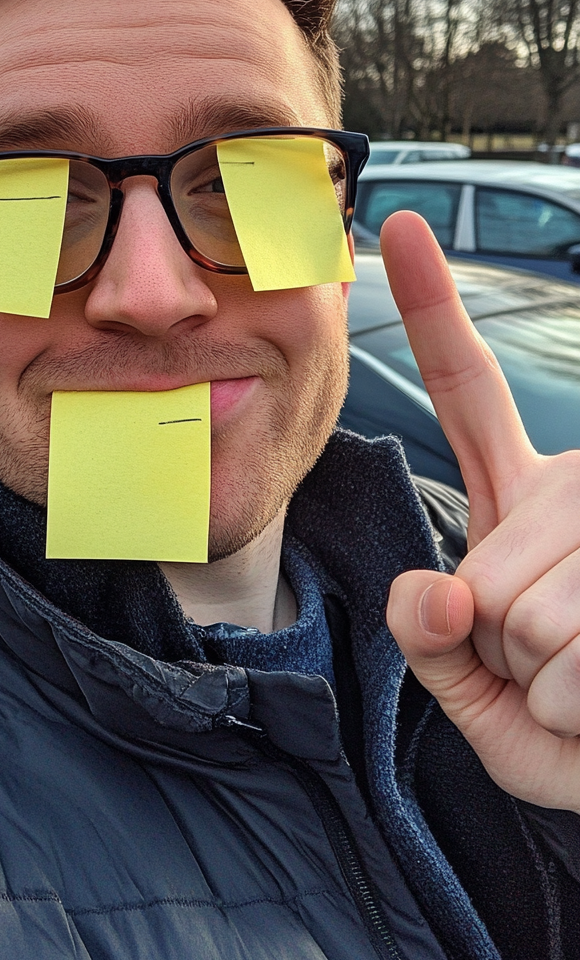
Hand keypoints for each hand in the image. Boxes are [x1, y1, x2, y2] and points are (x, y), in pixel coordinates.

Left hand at [381, 211, 579, 812]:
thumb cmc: (573, 735)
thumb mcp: (481, 699)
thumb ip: (430, 644)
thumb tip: (435, 594)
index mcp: (524, 498)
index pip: (469, 392)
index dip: (431, 307)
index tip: (397, 225)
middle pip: (479, 578)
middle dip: (499, 654)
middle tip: (559, 668)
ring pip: (525, 619)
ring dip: (546, 686)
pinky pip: (569, 668)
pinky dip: (577, 715)